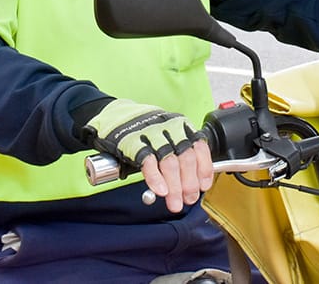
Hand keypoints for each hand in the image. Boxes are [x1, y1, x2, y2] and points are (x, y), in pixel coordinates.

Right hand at [82, 99, 212, 211]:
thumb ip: (179, 153)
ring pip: (169, 162)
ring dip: (174, 187)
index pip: (199, 147)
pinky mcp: (133, 142)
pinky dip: (156, 178)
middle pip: (185, 158)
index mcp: (181, 125)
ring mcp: (151, 134)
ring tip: (174, 202)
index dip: (203, 169)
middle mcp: (169, 128)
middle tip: (188, 199)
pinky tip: (160, 190)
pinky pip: (147, 162)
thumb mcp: (167, 135)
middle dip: (189, 184)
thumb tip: (191, 183)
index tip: (203, 186)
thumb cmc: (144, 130)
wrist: (114, 116)